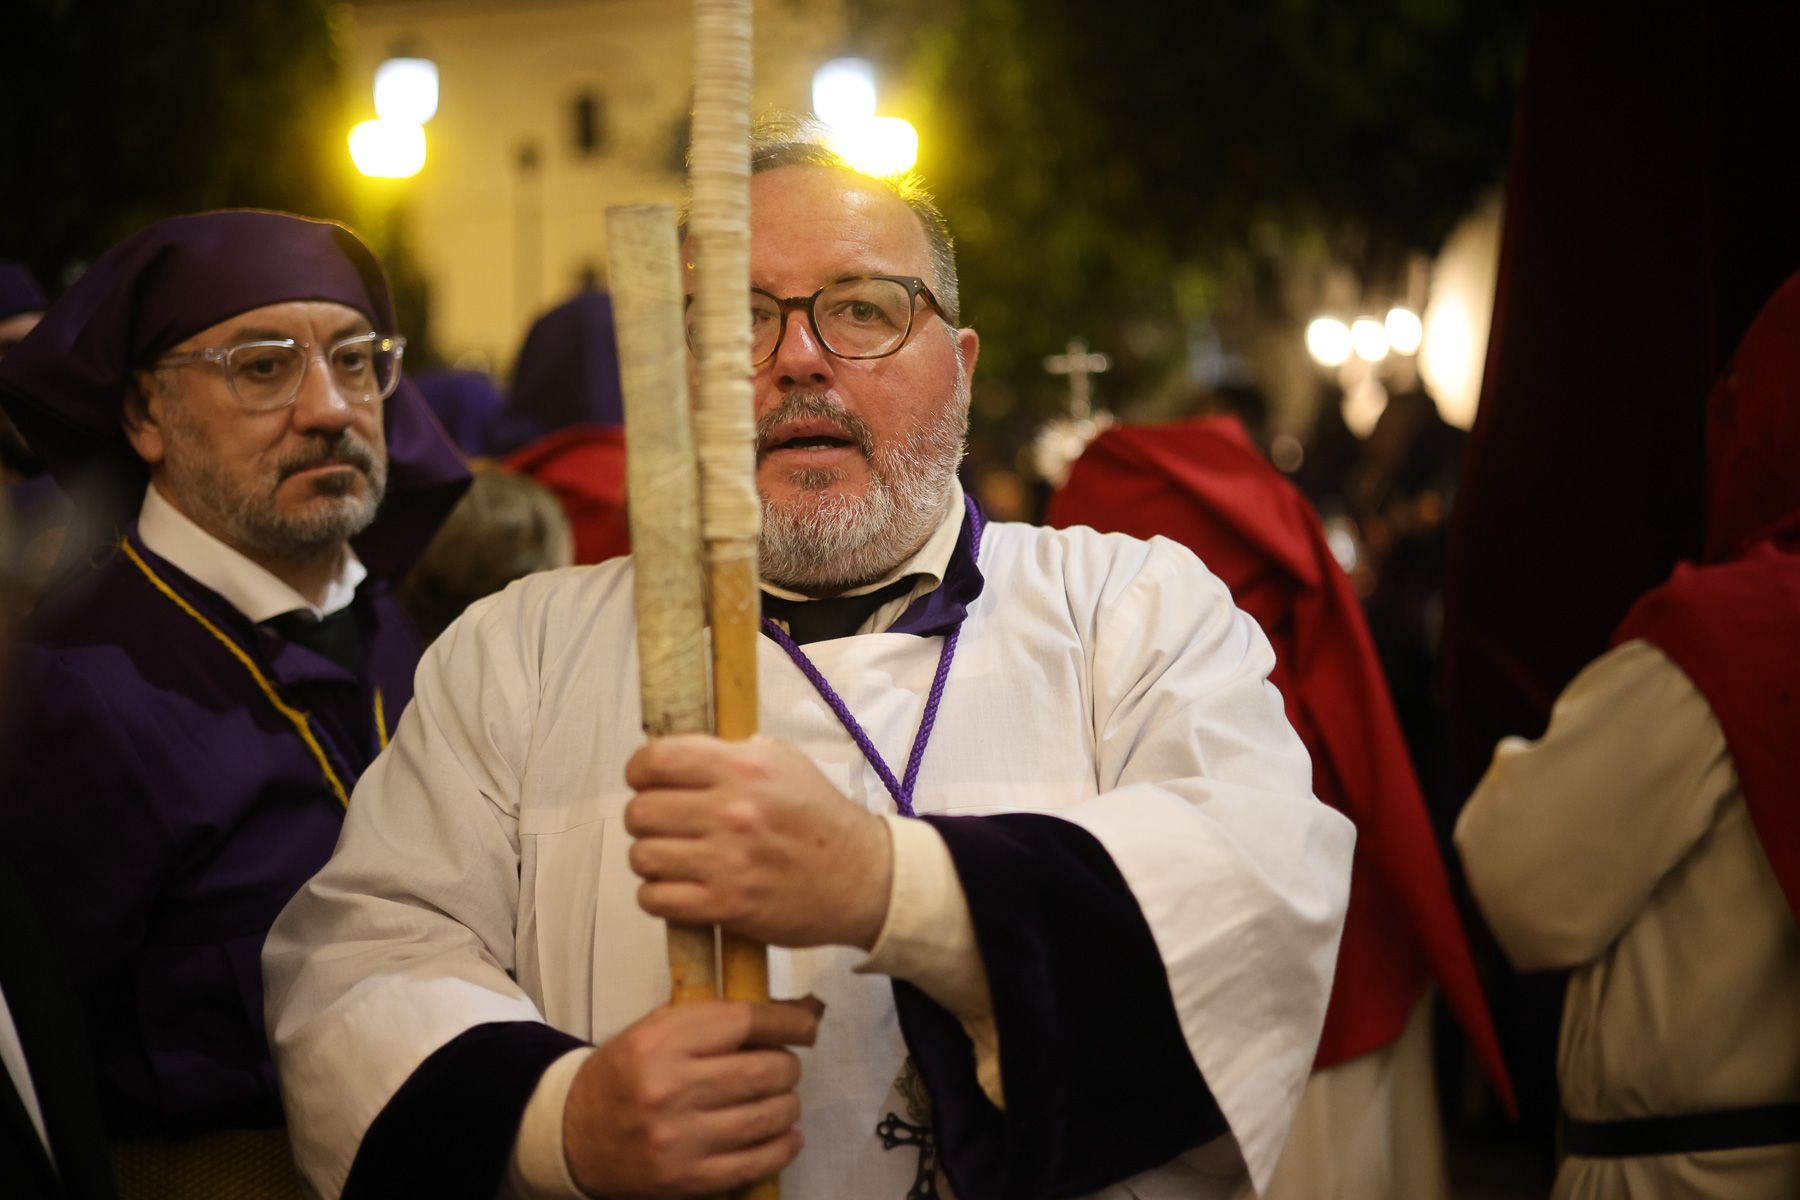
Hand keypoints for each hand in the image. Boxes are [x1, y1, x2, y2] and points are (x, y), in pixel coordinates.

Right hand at [563, 999, 820, 1198]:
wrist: (574, 1135)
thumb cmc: (625, 1074)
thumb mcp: (657, 1029)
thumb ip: (714, 1018)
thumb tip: (790, 1011)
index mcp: (661, 1042)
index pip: (745, 1021)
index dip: (787, 1021)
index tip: (805, 1024)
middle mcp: (670, 1089)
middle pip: (766, 1070)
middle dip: (788, 1066)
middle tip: (783, 1067)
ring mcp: (680, 1139)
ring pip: (769, 1115)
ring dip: (788, 1105)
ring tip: (782, 1099)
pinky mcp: (688, 1179)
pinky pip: (757, 1162)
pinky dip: (783, 1146)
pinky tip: (785, 1135)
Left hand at [623, 733, 892, 948]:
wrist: (862, 877)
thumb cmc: (820, 818)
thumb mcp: (787, 763)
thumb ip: (734, 753)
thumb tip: (680, 754)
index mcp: (744, 769)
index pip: (658, 759)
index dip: (639, 769)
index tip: (645, 779)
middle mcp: (732, 811)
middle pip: (640, 811)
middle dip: (644, 817)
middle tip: (664, 824)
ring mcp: (727, 862)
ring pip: (642, 856)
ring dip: (650, 858)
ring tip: (672, 857)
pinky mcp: (726, 905)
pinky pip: (656, 899)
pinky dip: (657, 896)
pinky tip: (677, 888)